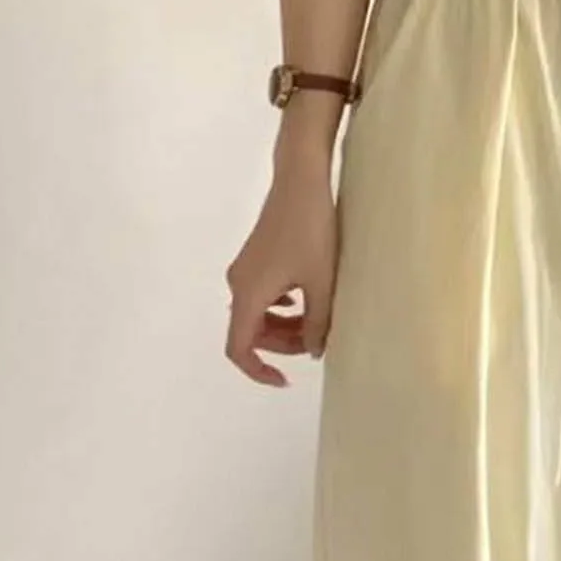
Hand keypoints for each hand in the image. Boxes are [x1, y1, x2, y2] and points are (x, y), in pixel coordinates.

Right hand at [224, 132, 338, 387]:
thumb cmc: (312, 231)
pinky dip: (281, 309)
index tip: (283, 380)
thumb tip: (312, 351)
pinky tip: (303, 302)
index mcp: (249, 295)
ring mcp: (245, 270)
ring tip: (315, 325)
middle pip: (250, 333)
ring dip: (283, 327)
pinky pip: (262, 297)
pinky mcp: (256, 258)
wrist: (301, 180)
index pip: (239, 348)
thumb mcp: (321, 284)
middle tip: (314, 344)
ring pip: (258, 315)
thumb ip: (317, 324)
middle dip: (280, 346)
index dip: (257, 371)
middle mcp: (239, 284)